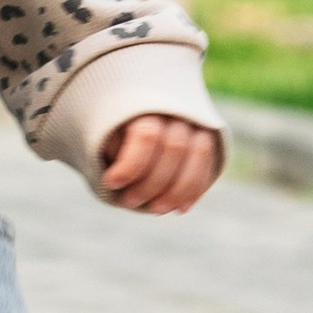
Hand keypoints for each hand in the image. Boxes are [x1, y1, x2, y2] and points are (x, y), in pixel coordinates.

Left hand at [98, 112, 223, 217]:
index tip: (111, 182)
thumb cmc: (113, 130)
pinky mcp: (206, 137)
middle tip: (129, 201)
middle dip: (152, 183)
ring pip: (200, 154)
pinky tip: (180, 208)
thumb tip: (119, 180)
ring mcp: (195, 121)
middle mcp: (175, 109)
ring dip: (179, 190)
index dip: (131, 165)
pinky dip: (195, 190)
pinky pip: (210, 164)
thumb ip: (113, 150)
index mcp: (145, 103)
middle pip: (175, 148)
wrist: (133, 112)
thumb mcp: (102, 135)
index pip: (147, 136)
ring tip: (156, 209)